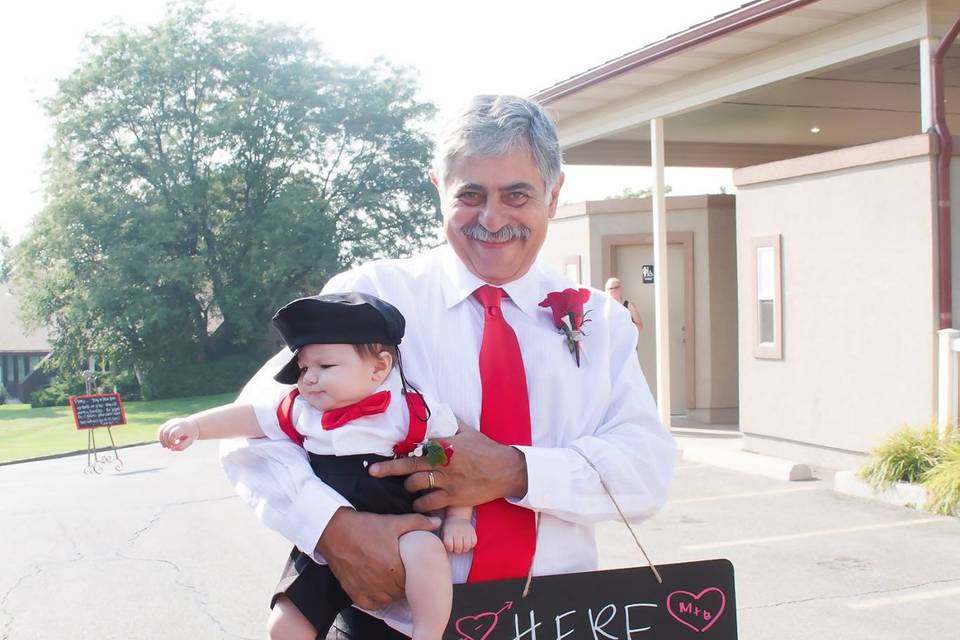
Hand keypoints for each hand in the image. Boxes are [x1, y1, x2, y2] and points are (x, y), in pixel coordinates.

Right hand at [157, 418, 198, 450]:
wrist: (193, 425)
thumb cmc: (191, 435)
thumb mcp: (189, 442)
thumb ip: (181, 447)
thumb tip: (171, 449)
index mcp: (182, 427)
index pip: (173, 433)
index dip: (172, 441)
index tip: (175, 444)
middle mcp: (176, 423)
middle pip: (166, 432)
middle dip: (166, 442)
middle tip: (170, 447)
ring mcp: (171, 422)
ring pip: (161, 430)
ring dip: (161, 440)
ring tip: (166, 446)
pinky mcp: (167, 423)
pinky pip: (161, 430)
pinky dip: (161, 437)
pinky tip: (165, 443)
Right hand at [316, 508, 440, 609]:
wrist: (336, 531)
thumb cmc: (366, 527)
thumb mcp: (393, 522)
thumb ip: (418, 523)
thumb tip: (437, 522)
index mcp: (393, 568)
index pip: (411, 582)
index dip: (412, 575)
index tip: (409, 568)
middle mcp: (381, 582)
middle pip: (400, 592)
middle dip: (402, 583)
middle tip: (400, 572)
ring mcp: (366, 589)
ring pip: (386, 600)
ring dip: (390, 592)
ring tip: (389, 579)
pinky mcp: (353, 592)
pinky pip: (370, 604)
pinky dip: (375, 599)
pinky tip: (376, 588)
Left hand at [368, 429, 527, 511]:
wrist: (506, 471)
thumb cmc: (487, 450)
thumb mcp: (469, 431)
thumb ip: (452, 422)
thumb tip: (441, 410)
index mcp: (444, 445)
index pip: (415, 447)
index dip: (399, 452)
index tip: (387, 454)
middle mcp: (442, 463)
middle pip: (408, 467)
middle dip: (388, 470)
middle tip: (374, 472)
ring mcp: (447, 481)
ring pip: (415, 485)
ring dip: (408, 487)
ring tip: (408, 488)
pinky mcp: (453, 498)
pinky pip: (428, 503)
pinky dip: (420, 504)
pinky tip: (419, 503)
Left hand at [442, 515, 476, 553]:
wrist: (457, 518)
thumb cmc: (448, 529)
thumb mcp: (442, 533)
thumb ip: (443, 542)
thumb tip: (443, 551)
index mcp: (448, 532)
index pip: (449, 545)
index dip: (449, 548)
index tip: (449, 546)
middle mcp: (457, 531)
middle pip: (458, 547)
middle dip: (457, 550)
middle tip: (456, 548)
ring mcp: (466, 531)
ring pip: (467, 546)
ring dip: (464, 549)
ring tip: (462, 547)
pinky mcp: (473, 531)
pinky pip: (474, 542)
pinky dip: (471, 545)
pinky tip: (467, 543)